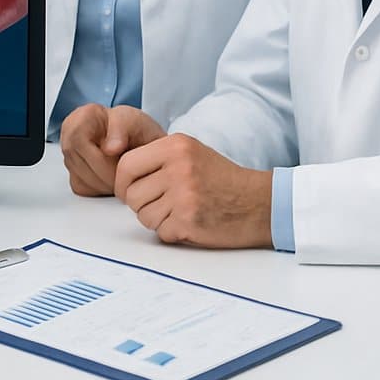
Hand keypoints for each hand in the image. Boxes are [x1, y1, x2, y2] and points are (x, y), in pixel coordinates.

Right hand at [59, 104, 164, 195]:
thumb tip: (109, 148)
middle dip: (105, 176)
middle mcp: (70, 133)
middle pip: (78, 163)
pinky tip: (111, 179)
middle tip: (125, 177)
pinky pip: (82, 188)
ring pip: (79, 179)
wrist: (138, 139)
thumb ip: (122, 131)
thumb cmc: (135, 128)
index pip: (78, 141)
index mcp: (83, 116)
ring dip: (104, 185)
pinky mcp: (73, 172)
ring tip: (121, 176)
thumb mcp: (135, 122)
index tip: (119, 166)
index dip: (99, 159)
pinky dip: (100, 189)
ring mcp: (69, 154)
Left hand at [113, 134, 272, 248]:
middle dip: (141, 205)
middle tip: (163, 205)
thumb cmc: (222, 180)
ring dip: (157, 220)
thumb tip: (120, 176)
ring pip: (143, 216)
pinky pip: (161, 233)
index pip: (126, 165)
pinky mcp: (189, 221)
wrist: (259, 203)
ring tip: (180, 212)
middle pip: (131, 195)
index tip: (128, 192)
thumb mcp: (189, 153)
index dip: (122, 183)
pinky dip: (172, 233)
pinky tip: (191, 223)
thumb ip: (156, 158)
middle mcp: (178, 167)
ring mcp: (183, 195)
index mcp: (175, 146)